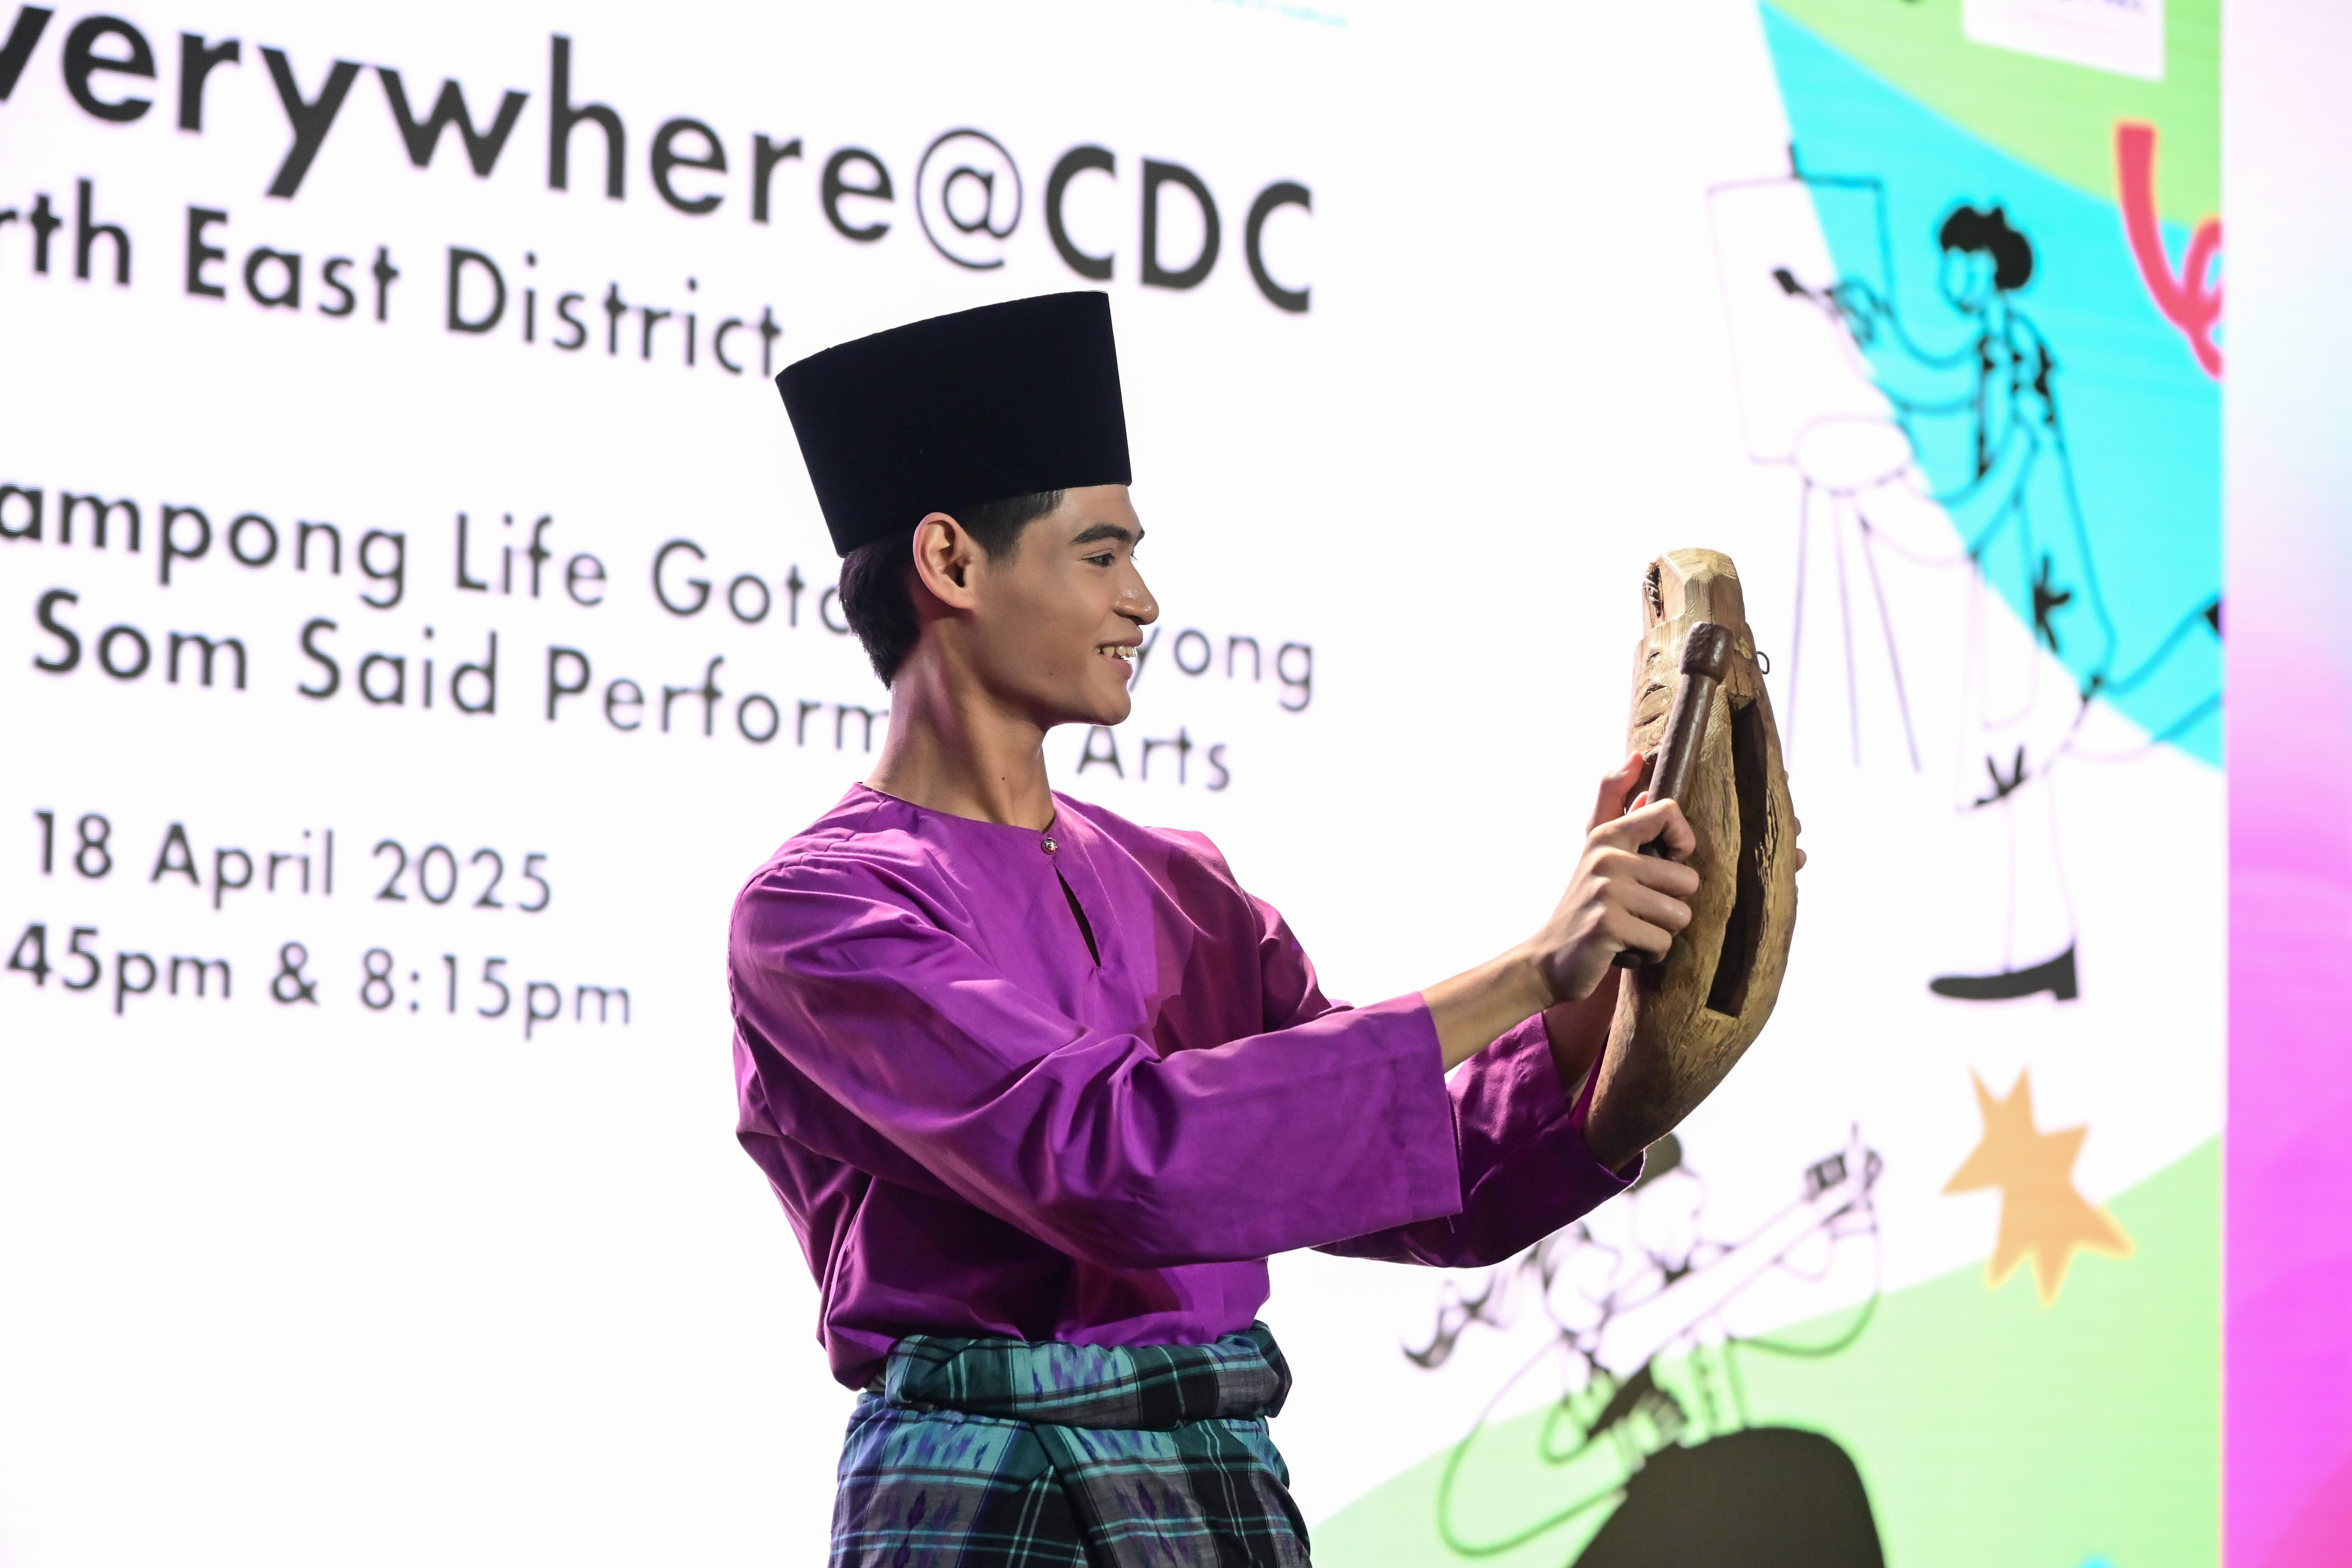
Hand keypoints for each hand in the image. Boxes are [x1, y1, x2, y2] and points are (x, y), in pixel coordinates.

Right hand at [1528, 754, 1699, 1004]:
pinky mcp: (1607, 927)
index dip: (1681, 843)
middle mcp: (1605, 856)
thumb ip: (1613, 800)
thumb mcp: (1595, 848)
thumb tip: (1635, 757)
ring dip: (1660, 933)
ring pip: (1679, 915)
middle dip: (1669, 906)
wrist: (1548, 960)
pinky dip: (1648, 956)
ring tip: (1630, 930)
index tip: (1663, 863)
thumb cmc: (1584, 904)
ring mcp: (1605, 891)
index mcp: (1607, 835)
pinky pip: (1662, 943)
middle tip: (1636, 912)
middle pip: (1687, 879)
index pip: (1668, 812)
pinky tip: (1622, 950)